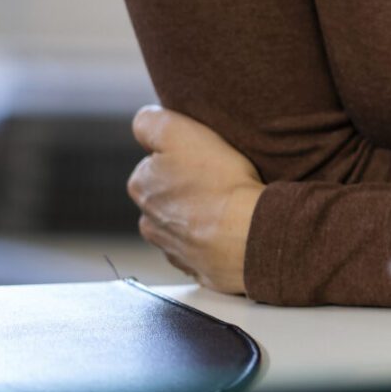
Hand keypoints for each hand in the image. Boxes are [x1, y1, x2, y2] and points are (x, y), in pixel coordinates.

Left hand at [128, 105, 262, 295]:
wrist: (249, 235)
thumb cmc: (219, 182)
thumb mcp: (179, 132)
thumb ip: (151, 122)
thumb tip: (144, 122)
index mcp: (141, 186)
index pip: (155, 162)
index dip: (181, 155)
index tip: (204, 155)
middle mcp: (149, 221)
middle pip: (168, 195)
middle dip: (189, 187)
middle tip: (220, 178)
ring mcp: (173, 250)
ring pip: (184, 223)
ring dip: (200, 216)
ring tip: (231, 205)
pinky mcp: (199, 269)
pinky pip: (204, 249)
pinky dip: (215, 240)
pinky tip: (233, 230)